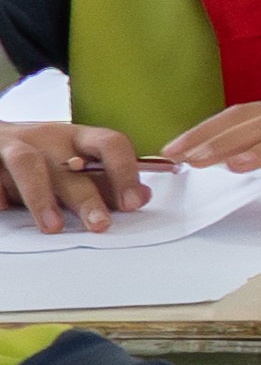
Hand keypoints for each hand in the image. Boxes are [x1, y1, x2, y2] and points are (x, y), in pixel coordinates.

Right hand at [0, 121, 141, 233]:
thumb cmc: (43, 156)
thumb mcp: (76, 164)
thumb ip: (106, 182)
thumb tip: (142, 197)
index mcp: (78, 138)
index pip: (111, 144)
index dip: (125, 171)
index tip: (132, 203)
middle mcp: (47, 138)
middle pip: (70, 163)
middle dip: (87, 196)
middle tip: (99, 224)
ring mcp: (13, 144)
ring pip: (27, 163)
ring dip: (40, 196)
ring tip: (52, 227)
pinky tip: (4, 208)